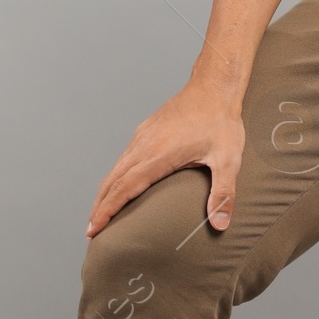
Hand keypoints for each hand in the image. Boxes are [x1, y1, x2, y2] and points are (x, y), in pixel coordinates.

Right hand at [87, 81, 245, 238]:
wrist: (214, 86)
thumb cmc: (222, 122)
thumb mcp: (228, 160)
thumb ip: (223, 194)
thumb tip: (221, 225)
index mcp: (158, 155)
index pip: (124, 188)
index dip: (107, 211)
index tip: (93, 229)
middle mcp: (144, 146)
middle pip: (112, 181)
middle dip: (99, 208)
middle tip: (90, 232)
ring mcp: (142, 137)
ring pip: (115, 169)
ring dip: (105, 193)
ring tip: (100, 215)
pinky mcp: (145, 131)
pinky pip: (123, 158)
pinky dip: (115, 177)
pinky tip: (119, 187)